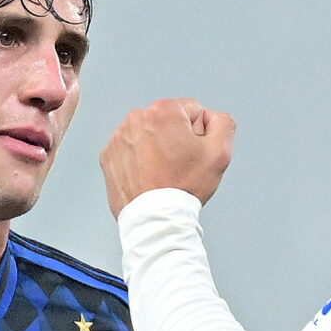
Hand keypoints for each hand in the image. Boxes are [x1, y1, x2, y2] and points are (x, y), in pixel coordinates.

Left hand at [101, 97, 235, 215]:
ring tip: (162, 174)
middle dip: (176, 140)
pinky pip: (130, 151)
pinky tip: (147, 178)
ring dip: (156, 150)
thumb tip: (211, 118)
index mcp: (163, 111)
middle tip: (178, 166)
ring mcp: (118, 138)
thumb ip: (223, 123)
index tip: (192, 154)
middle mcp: (136, 119)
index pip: (192, 111)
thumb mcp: (219, 153)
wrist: (155, 218)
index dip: (199, 134)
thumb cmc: (184, 187)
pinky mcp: (108, 157)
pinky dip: (139, 162)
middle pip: (168, 122)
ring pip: (148, 136)